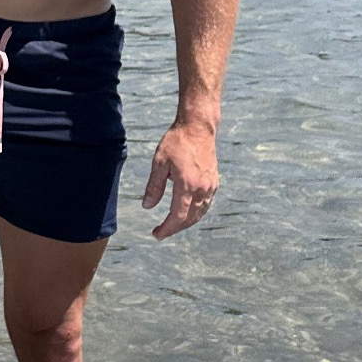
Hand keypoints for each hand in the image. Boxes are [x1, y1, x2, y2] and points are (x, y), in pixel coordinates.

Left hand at [141, 121, 218, 238]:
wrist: (198, 127)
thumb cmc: (176, 142)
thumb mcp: (159, 163)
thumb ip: (154, 187)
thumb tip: (147, 206)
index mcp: (187, 185)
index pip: (178, 216)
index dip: (167, 229)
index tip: (157, 234)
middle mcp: (202, 188)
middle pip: (190, 219)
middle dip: (175, 228)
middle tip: (161, 232)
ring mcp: (210, 185)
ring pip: (200, 213)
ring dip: (186, 222)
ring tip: (172, 225)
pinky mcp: (214, 181)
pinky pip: (206, 204)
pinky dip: (197, 213)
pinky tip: (188, 213)